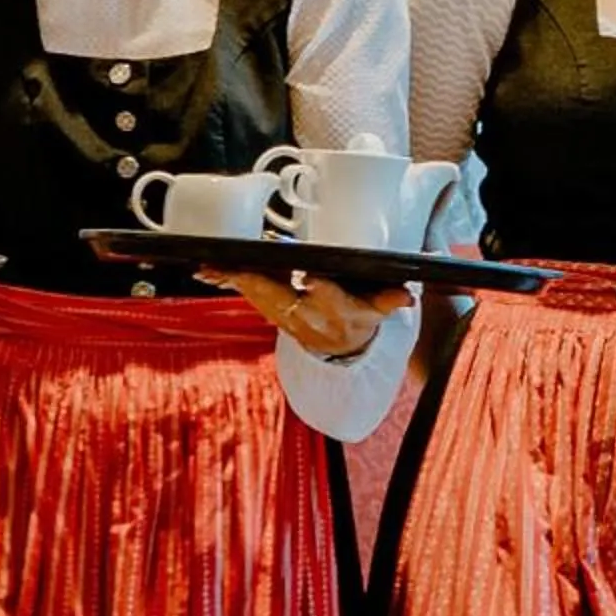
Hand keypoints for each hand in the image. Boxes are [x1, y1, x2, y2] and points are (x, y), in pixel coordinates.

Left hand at [198, 268, 410, 358]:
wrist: (345, 347)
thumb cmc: (362, 315)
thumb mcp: (378, 308)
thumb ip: (390, 300)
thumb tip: (407, 296)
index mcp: (341, 312)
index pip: (333, 299)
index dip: (323, 290)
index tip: (311, 278)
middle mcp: (311, 319)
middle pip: (283, 298)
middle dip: (258, 282)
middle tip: (234, 268)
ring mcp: (289, 319)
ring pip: (260, 296)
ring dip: (234, 281)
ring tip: (208, 268)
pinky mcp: (274, 314)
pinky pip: (250, 295)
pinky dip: (230, 282)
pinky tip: (208, 272)